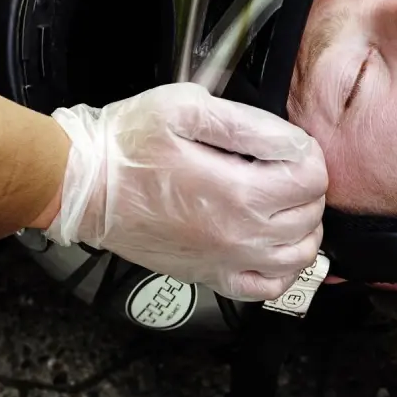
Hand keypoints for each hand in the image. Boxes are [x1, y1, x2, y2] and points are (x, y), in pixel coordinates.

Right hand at [46, 83, 325, 301]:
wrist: (84, 187)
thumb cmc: (126, 146)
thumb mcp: (186, 109)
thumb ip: (247, 125)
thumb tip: (291, 141)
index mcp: (238, 192)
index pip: (312, 179)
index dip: (308, 155)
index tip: (290, 146)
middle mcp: (239, 235)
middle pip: (310, 215)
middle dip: (306, 187)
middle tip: (283, 169)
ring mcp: (226, 261)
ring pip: (299, 255)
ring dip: (303, 227)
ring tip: (284, 204)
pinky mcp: (210, 276)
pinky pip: (269, 287)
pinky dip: (284, 269)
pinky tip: (274, 246)